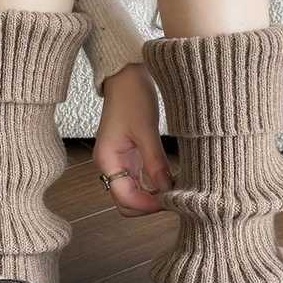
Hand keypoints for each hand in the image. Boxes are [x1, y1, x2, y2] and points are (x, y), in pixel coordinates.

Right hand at [93, 64, 172, 215]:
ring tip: (175, 191)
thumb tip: (167, 190)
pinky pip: (139, 182)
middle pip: (126, 202)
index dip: (148, 205)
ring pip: (133, 194)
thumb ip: (155, 162)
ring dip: (151, 198)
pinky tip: (169, 181)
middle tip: (174, 199)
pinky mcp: (130, 157)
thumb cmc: (132, 97)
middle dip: (148, 206)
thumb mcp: (146, 130)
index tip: (170, 201)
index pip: (125, 198)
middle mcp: (110, 164)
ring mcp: (120, 162)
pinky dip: (153, 186)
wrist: (126, 76)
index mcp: (107, 159)